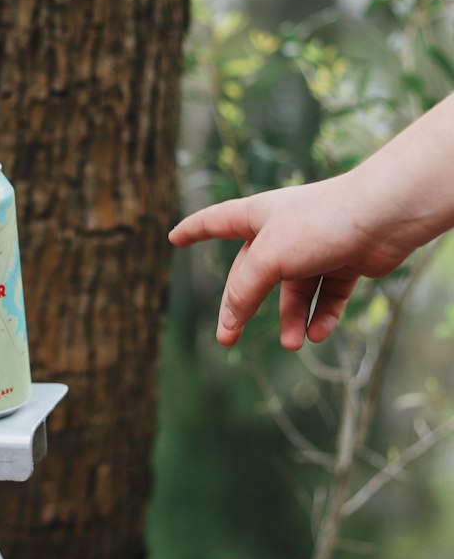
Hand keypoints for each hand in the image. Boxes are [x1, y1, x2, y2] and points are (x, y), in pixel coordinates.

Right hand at [168, 177, 418, 349]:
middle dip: (243, 306)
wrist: (384, 215)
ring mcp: (316, 247)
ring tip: (294, 343)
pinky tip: (317, 334)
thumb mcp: (269, 258)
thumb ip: (244, 290)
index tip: (174, 238)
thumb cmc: (320, 224)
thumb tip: (230, 320)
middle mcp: (285, 230)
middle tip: (229, 338)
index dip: (194, 230)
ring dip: (292, 318)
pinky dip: (322, 315)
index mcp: (258, 215)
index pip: (216, 221)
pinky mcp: (346, 261)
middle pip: (254, 272)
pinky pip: (327, 295)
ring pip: (295, 290)